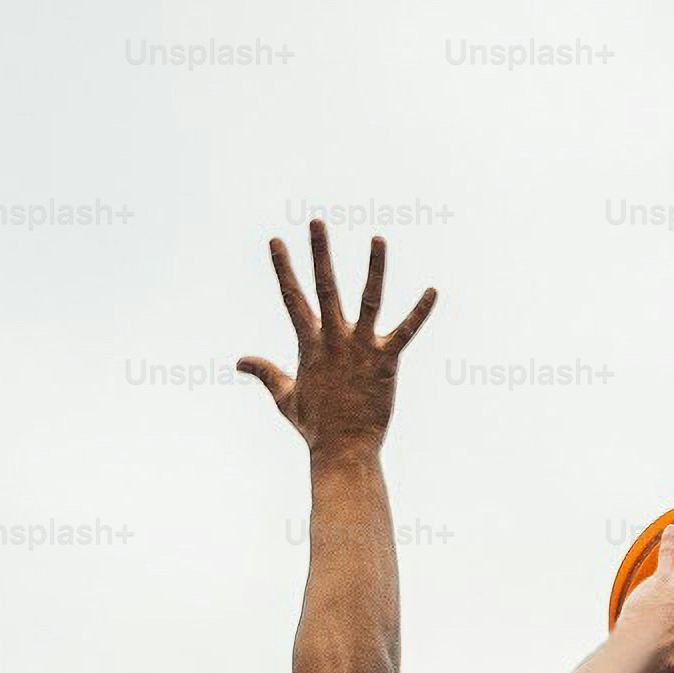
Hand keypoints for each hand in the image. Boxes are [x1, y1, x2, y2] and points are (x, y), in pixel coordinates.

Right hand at [239, 221, 436, 453]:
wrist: (342, 449)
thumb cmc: (314, 426)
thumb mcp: (284, 397)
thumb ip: (265, 372)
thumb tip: (240, 361)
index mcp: (310, 345)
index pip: (292, 299)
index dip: (283, 269)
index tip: (276, 241)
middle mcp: (334, 340)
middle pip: (325, 288)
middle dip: (320, 253)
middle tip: (317, 221)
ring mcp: (361, 349)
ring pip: (369, 300)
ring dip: (375, 268)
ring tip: (378, 238)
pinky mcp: (386, 362)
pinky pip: (406, 332)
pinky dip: (420, 312)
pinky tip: (433, 290)